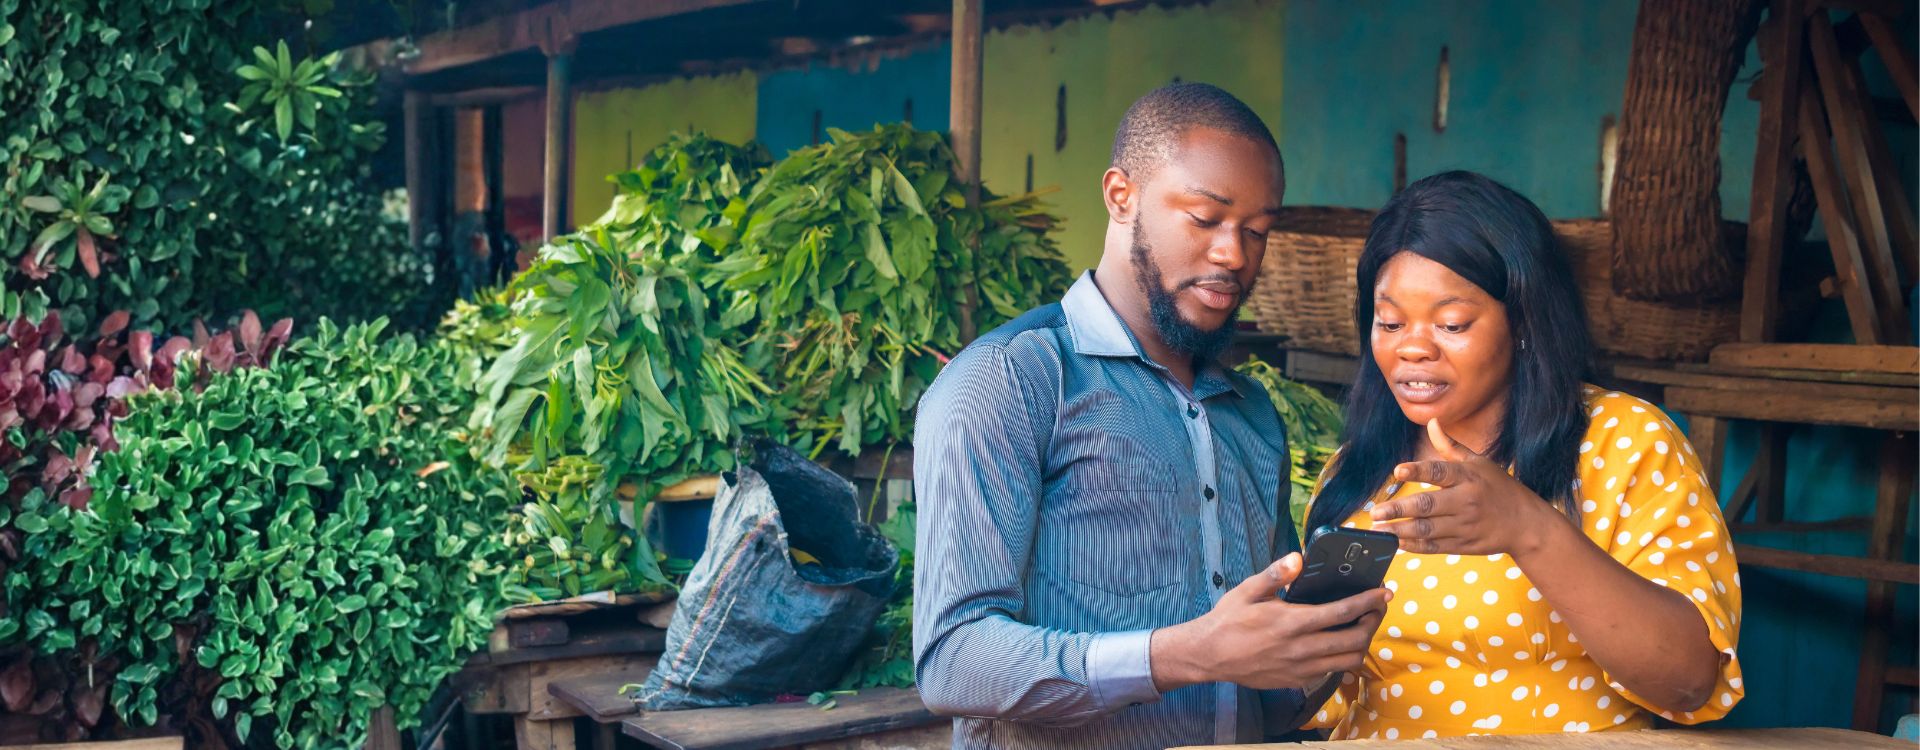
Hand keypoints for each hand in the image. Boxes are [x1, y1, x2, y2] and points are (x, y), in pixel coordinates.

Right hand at [1150, 553, 1389, 691]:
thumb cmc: (1228, 620)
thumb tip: (1299, 557)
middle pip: (1355, 640)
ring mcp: (1301, 668)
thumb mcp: (1248, 590)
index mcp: (1292, 622)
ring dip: (1362, 643)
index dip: (1368, 602)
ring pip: (1348, 661)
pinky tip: (1337, 644)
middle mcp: (1301, 648)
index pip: (1342, 612)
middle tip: (1377, 609)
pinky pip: (1331, 672)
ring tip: (1362, 627)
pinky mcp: (1297, 680)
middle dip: (1373, 623)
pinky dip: (1342, 658)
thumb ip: (1276, 574)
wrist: (1209, 656)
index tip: (1384, 593)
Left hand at [1368, 419, 1560, 556]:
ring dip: (1400, 531)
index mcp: (1468, 477)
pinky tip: (1396, 543)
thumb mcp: (1479, 463)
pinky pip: (1435, 547)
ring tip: (1378, 530)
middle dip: (1399, 509)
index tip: (1397, 471)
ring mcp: (1465, 526)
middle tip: (1375, 512)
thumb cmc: (1499, 488)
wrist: (1527, 524)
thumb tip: (1431, 421)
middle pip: (1428, 506)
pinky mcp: (1464, 545)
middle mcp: (1466, 501)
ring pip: (1428, 530)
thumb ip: (1450, 446)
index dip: (1418, 471)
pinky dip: (1415, 546)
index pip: (1440, 472)